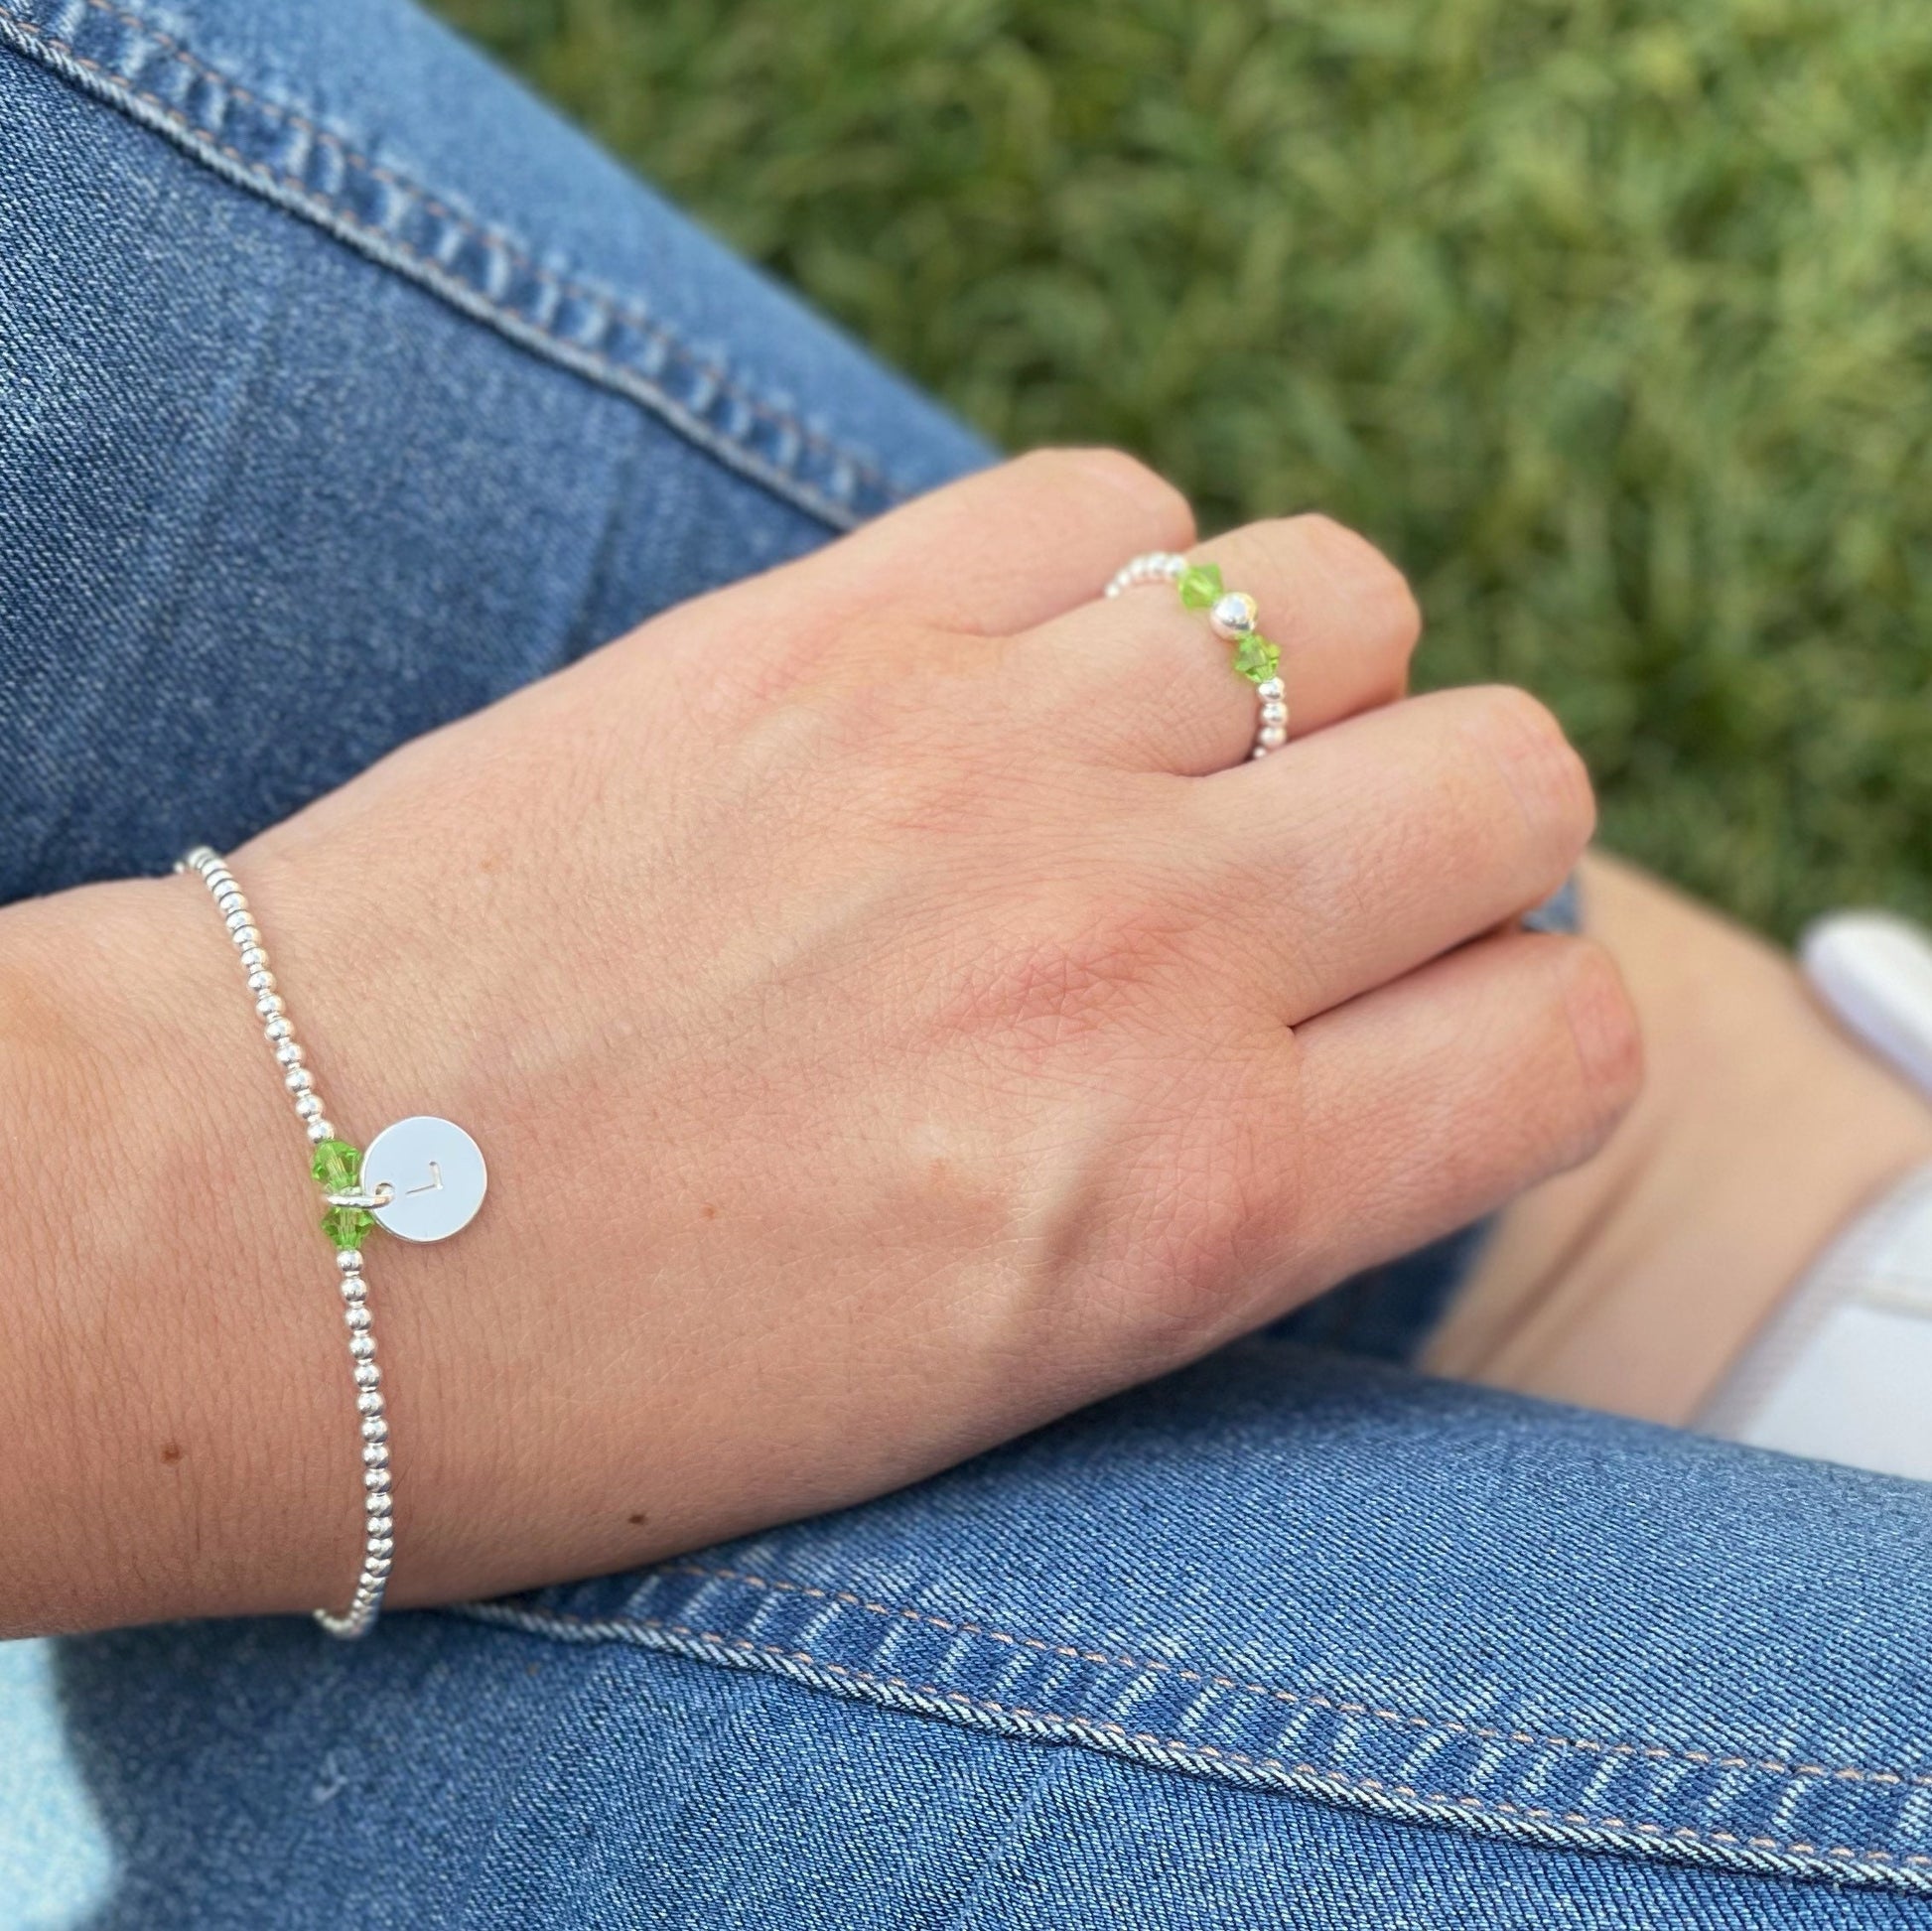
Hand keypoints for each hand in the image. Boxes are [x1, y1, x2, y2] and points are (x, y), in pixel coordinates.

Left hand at [7, 452, 1637, 1629]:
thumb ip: (1221, 1192)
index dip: (1525, 1025)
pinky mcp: (828, 621)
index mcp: (1190, 1207)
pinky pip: (1106, 499)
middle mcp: (1135, 958)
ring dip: (1303, 681)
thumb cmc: (616, 1373)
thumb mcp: (993, 1373)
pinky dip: (1114, 568)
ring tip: (1167, 756)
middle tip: (1313, 889)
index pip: (1571, 1042)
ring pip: (1342, 595)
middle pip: (1515, 778)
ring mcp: (987, 758)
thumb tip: (1346, 1029)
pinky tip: (1028, 661)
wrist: (267, 1232)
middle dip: (1460, 838)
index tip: (1424, 1032)